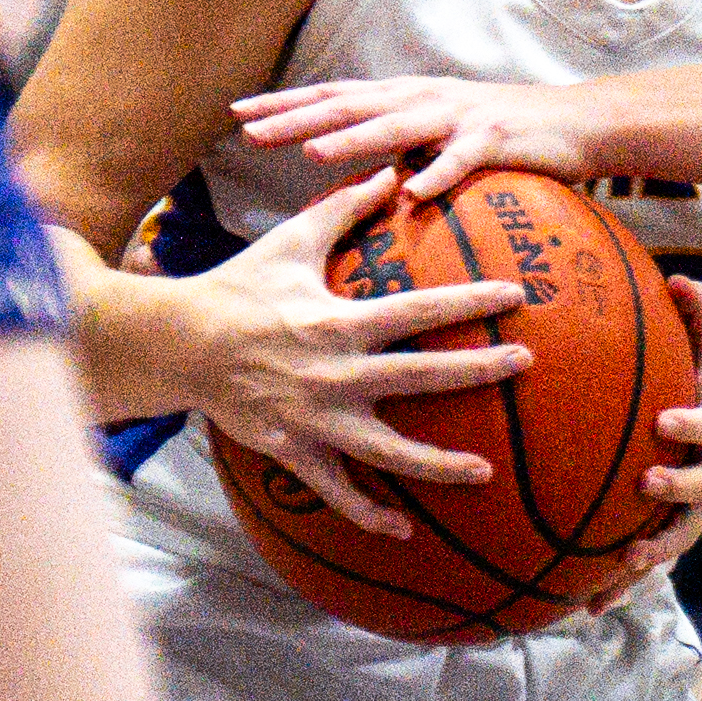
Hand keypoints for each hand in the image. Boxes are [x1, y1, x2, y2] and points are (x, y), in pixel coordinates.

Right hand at [185, 168, 529, 537]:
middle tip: (525, 364)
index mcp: (341, 321)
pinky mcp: (293, 449)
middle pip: (420, 377)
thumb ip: (345, 206)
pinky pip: (335, 490)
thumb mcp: (293, 240)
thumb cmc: (240, 285)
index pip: (420, 309)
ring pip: (386, 449)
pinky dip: (367, 513)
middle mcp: (335, 373)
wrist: (176, 343)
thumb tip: (390, 168)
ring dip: (437, 464)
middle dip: (477, 371)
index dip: (469, 303)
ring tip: (484, 473)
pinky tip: (403, 531)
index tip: (516, 298)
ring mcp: (315, 418)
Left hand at [233, 75, 594, 200]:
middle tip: (250, 132)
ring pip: (397, 127)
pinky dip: (437, 175)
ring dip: (354, 138)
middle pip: (351, 105)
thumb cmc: (505, 134)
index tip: (237, 112)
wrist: (576, 122)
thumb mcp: (441, 133)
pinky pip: (461, 161)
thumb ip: (399, 145)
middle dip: (299, 118)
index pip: (335, 94)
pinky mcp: (495, 140)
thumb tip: (349, 171)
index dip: (286, 102)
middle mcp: (424, 99)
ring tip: (313, 153)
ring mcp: (459, 117)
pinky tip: (414, 193)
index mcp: (407, 96)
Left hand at [589, 275, 701, 613]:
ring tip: (619, 565)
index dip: (694, 425)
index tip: (666, 421)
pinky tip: (581, 607)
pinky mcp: (671, 535)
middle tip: (647, 484)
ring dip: (653, 553)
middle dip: (679, 490)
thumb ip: (700, 312)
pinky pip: (647, 564)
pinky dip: (619, 587)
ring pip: (679, 537)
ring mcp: (696, 510)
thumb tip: (678, 278)